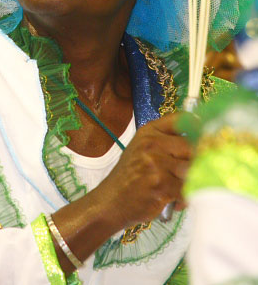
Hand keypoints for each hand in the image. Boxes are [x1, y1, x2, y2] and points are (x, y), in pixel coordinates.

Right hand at [94, 113, 191, 230]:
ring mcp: (156, 165)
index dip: (199, 126)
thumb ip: (165, 141)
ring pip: (192, 169)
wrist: (113, 200)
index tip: (208, 135)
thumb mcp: (142, 148)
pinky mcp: (161, 186)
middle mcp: (152, 144)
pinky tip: (177, 201)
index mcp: (149, 132)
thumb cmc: (131, 175)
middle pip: (192, 146)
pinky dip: (186, 198)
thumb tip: (200, 141)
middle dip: (197, 161)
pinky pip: (187, 190)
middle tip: (197, 170)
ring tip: (184, 188)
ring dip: (192, 181)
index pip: (181, 120)